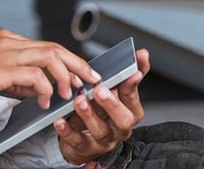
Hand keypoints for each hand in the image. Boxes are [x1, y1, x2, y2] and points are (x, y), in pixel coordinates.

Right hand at [0, 30, 101, 108]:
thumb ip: (19, 80)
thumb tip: (43, 89)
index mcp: (7, 40)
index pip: (46, 46)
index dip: (68, 60)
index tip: (82, 74)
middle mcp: (8, 42)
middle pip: (53, 47)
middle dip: (77, 64)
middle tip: (92, 79)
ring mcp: (4, 52)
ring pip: (48, 56)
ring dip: (65, 75)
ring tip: (70, 93)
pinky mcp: (0, 68)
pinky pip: (34, 75)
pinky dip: (45, 88)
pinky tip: (46, 100)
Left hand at [54, 48, 149, 166]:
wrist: (84, 139)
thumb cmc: (100, 112)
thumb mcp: (113, 93)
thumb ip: (125, 75)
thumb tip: (142, 55)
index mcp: (128, 112)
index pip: (133, 98)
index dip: (133, 85)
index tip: (133, 72)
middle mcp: (119, 128)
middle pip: (123, 120)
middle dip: (112, 104)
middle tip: (99, 90)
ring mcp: (103, 140)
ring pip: (100, 131)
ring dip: (89, 115)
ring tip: (79, 101)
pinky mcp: (85, 149)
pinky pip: (77, 141)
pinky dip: (68, 131)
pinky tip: (61, 121)